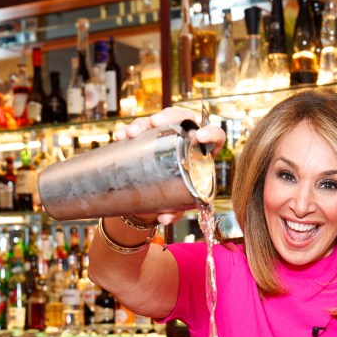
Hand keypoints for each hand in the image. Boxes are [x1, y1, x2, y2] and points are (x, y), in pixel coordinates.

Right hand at [113, 107, 225, 225]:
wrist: (161, 193)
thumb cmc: (178, 197)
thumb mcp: (179, 205)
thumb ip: (175, 211)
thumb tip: (164, 219)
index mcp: (205, 153)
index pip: (216, 137)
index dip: (211, 133)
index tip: (200, 137)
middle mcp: (189, 139)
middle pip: (184, 118)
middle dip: (169, 117)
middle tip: (155, 123)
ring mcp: (169, 134)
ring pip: (161, 119)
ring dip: (145, 122)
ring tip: (132, 133)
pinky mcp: (152, 135)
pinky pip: (142, 127)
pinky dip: (131, 129)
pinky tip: (121, 136)